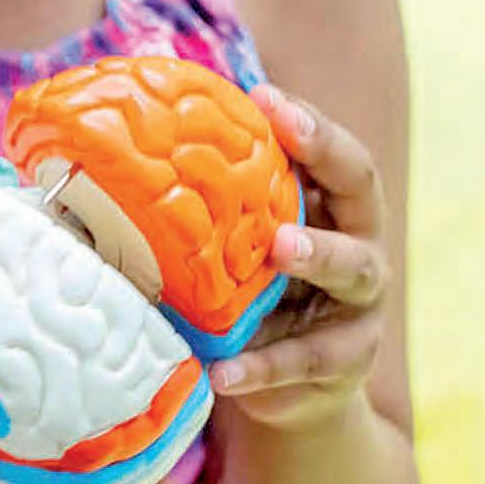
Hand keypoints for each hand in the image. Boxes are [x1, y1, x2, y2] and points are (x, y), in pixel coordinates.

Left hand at [211, 86, 391, 429]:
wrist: (283, 387)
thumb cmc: (252, 293)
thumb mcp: (238, 248)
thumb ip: (212, 210)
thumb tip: (122, 154)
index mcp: (332, 208)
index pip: (332, 154)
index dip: (307, 123)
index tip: (263, 96)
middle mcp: (359, 245)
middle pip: (361, 191)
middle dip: (326, 157)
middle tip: (286, 139)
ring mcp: (359, 305)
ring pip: (353, 269)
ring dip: (319, 254)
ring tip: (281, 250)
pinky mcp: (345, 363)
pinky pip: (304, 361)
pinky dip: (263, 367)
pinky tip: (224, 373)